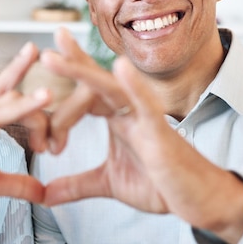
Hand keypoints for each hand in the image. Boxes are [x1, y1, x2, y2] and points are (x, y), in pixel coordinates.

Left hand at [40, 28, 242, 243]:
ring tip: (57, 50)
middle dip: (73, 62)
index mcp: (117, 118)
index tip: (43, 66)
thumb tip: (44, 196)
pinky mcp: (161, 133)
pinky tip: (120, 66)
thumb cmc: (160, 185)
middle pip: (96, 83)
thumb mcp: (109, 183)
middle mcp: (129, 112)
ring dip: (82, 71)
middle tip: (49, 43)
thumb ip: (76, 185)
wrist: (199, 200)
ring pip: (111, 88)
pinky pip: (147, 105)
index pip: (87, 93)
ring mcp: (145, 119)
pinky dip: (134, 86)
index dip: (68, 80)